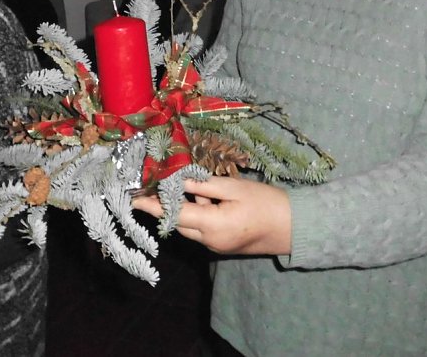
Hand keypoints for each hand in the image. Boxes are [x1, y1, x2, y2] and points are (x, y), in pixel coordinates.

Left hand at [132, 177, 291, 255]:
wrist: (293, 227)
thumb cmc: (266, 202)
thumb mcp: (234, 188)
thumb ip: (203, 186)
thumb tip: (177, 180)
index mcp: (212, 225)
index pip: (174, 214)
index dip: (153, 206)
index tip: (134, 198)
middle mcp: (210, 241)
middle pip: (178, 223)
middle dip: (165, 206)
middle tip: (153, 187)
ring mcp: (216, 247)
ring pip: (189, 227)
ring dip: (182, 210)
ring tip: (179, 187)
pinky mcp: (222, 246)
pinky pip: (201, 230)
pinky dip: (196, 215)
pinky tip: (203, 199)